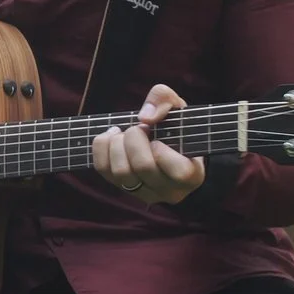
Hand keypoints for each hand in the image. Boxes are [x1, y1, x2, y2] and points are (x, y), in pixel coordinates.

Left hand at [92, 84, 207, 203]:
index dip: (163, 151)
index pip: (179, 172)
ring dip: (117, 143)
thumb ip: (165, 100)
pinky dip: (102, 147)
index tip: (158, 138)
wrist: (164, 144)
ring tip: (124, 132)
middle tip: (139, 128)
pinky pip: (103, 169)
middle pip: (144, 167)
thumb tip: (145, 116)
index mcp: (192, 176)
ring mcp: (145, 193)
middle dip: (135, 138)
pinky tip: (112, 136)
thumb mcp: (177, 107)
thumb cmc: (175, 127)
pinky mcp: (122, 188)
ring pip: (121, 172)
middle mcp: (169, 191)